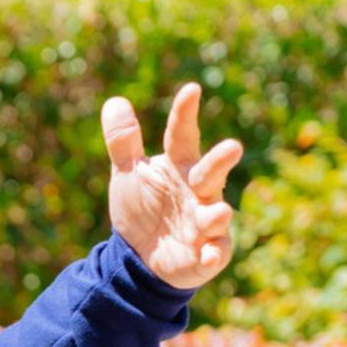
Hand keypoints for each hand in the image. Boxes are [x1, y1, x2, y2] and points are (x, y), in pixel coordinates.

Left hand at [104, 83, 244, 291]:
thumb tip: (114, 101)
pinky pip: (216, 253)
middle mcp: (198, 190)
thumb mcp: (129, 173)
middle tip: (232, 147)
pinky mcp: (207, 253)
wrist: (141, 256)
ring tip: (217, 213)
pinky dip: (215, 255)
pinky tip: (209, 256)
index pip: (182, 135)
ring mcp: (205, 222)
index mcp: (180, 166)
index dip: (185, 114)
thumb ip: (123, 141)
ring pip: (217, 214)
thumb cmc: (142, 208)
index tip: (191, 90)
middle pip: (211, 172)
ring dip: (218, 214)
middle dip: (220, 162)